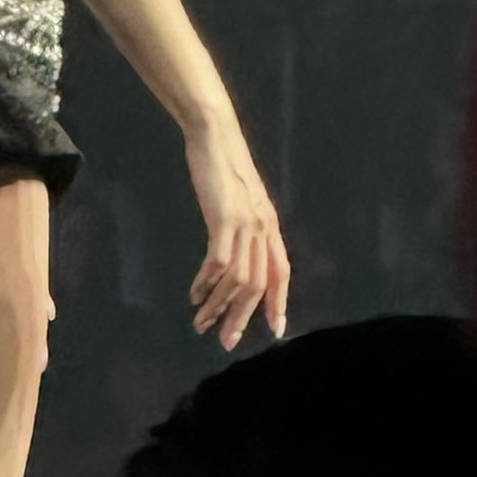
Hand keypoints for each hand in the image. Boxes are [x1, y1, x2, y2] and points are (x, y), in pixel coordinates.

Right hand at [183, 113, 290, 350]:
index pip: (280, 272)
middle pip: (258, 284)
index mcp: (270, 225)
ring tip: (201, 322)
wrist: (215, 137)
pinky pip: (219, 262)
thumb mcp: (242, 199)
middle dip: (242, 317)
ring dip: (218, 305)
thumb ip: (245, 224)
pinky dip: (206, 282)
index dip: (278, 301)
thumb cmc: (224, 164)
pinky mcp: (224, 219)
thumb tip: (238, 250)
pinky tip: (195, 293)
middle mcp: (263, 229)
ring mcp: (245, 224)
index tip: (275, 329)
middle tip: (225, 340)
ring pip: (238, 279)